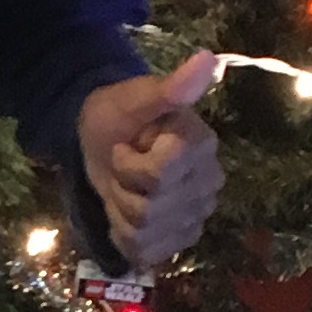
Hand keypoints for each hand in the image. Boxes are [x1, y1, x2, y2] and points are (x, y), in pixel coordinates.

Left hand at [78, 51, 221, 269]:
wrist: (103, 139)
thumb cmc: (120, 113)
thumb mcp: (137, 97)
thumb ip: (171, 88)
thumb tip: (208, 59)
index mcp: (202, 146)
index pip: (159, 175)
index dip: (128, 163)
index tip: (127, 143)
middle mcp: (208, 185)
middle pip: (150, 209)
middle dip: (122, 187)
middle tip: (122, 164)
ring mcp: (196, 217)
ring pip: (145, 232)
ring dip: (119, 210)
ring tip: (123, 186)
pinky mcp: (178, 240)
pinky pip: (146, 253)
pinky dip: (124, 236)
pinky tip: (124, 214)